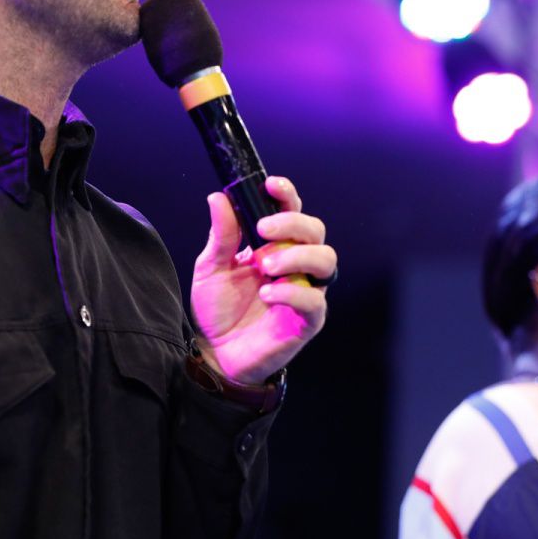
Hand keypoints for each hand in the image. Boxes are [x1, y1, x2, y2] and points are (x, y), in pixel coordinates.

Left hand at [189, 176, 333, 384]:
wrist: (216, 353)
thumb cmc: (218, 307)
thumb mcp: (211, 267)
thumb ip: (221, 235)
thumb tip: (218, 197)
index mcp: (275, 245)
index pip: (293, 211)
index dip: (287, 195)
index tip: (270, 185)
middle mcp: (296, 264)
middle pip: (315, 230)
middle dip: (292, 224)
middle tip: (262, 232)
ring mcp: (305, 290)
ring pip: (326, 260)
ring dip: (297, 255)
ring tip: (265, 265)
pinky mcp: (307, 320)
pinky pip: (314, 300)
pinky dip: (292, 291)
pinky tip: (267, 293)